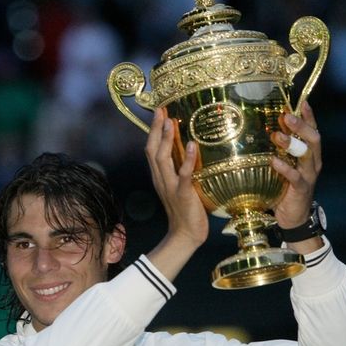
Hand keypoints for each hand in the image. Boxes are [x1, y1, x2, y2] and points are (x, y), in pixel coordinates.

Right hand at [145, 107, 208, 249]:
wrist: (186, 235)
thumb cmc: (187, 210)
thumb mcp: (180, 186)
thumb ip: (181, 169)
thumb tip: (191, 149)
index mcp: (160, 176)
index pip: (152, 149)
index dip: (154, 130)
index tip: (159, 111)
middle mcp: (161, 178)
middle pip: (153, 150)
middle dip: (156, 129)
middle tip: (160, 110)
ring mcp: (170, 186)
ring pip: (163, 159)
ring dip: (167, 140)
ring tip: (170, 122)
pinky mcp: (183, 194)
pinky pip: (183, 175)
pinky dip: (187, 160)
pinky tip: (192, 146)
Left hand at [270, 101, 321, 228]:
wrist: (293, 216)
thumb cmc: (284, 186)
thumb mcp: (283, 164)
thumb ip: (276, 150)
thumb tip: (258, 131)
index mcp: (309, 154)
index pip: (312, 130)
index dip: (309, 116)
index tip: (301, 102)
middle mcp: (313, 162)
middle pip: (313, 139)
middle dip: (301, 126)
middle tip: (286, 116)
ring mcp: (309, 176)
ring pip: (307, 155)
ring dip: (292, 144)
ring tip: (278, 135)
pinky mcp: (302, 189)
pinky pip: (296, 177)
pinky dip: (285, 169)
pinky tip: (273, 161)